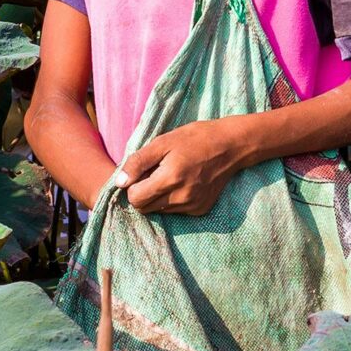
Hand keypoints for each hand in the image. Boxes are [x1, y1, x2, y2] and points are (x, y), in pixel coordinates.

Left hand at [123, 120, 246, 215]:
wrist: (231, 145)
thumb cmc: (195, 138)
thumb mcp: (163, 142)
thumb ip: (138, 162)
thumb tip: (119, 183)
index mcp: (170, 179)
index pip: (135, 199)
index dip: (132, 186)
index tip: (141, 173)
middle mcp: (182, 198)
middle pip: (145, 208)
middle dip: (143, 193)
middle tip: (154, 173)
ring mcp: (193, 206)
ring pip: (159, 210)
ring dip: (158, 197)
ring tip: (170, 175)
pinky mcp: (201, 209)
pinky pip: (175, 211)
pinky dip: (173, 199)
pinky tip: (183, 182)